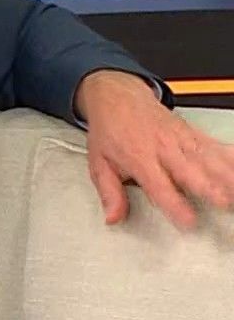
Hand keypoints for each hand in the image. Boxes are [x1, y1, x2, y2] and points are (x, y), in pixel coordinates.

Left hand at [77, 69, 233, 229]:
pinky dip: (230, 156)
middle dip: (209, 187)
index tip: (188, 221)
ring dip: (226, 174)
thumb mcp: (99, 164)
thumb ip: (109, 193)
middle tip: (224, 203)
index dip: (174, 203)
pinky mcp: (194, 133)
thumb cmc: (110, 131)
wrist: (117, 98)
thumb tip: (113, 218)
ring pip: (209, 158)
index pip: (159, 185)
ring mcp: (182, 139)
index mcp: (139, 158)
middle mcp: (164, 148)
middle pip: (191, 170)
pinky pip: (216, 145)